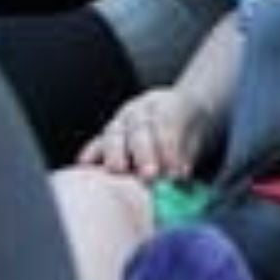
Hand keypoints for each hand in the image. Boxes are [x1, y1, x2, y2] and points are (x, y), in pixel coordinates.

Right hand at [78, 87, 213, 181]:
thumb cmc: (185, 132)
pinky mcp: (108, 135)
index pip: (167, 122)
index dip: (170, 147)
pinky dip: (91, 152)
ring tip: (118, 170)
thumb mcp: (193, 139)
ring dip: (116, 153)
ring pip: (115, 131)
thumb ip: (184, 155)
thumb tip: (179, 174)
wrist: (177, 115)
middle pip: (140, 128)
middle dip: (144, 152)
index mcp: (168, 105)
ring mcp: (122, 120)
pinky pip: (97, 142)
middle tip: (150, 174)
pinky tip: (86, 164)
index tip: (175, 171)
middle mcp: (142, 109)